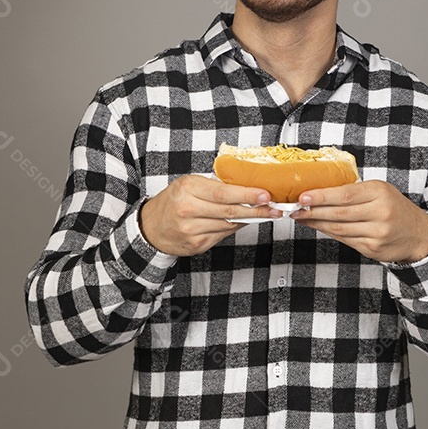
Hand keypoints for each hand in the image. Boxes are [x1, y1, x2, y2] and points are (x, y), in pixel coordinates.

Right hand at [139, 175, 277, 256]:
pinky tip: (242, 221)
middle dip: (257, 209)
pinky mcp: (197, 244)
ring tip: (265, 213)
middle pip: (230, 210)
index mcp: (188, 189)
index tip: (265, 194)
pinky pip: (223, 234)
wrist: (151, 227)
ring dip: (249, 219)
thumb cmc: (174, 200)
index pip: (224, 193)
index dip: (247, 194)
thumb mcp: (189, 184)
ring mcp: (192, 230)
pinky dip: (235, 227)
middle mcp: (188, 209)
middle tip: (275, 208)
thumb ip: (214, 186)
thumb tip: (247, 188)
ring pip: (229, 224)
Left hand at [289, 180, 427, 263]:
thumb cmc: (395, 207)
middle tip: (294, 208)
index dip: (321, 196)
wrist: (418, 234)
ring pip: (339, 229)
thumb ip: (355, 191)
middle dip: (313, 211)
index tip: (303, 197)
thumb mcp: (380, 191)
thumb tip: (320, 192)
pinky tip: (319, 227)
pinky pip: (345, 240)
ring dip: (317, 223)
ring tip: (302, 217)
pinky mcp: (372, 249)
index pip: (345, 194)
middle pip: (339, 213)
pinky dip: (329, 233)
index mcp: (380, 193)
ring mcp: (377, 234)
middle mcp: (380, 213)